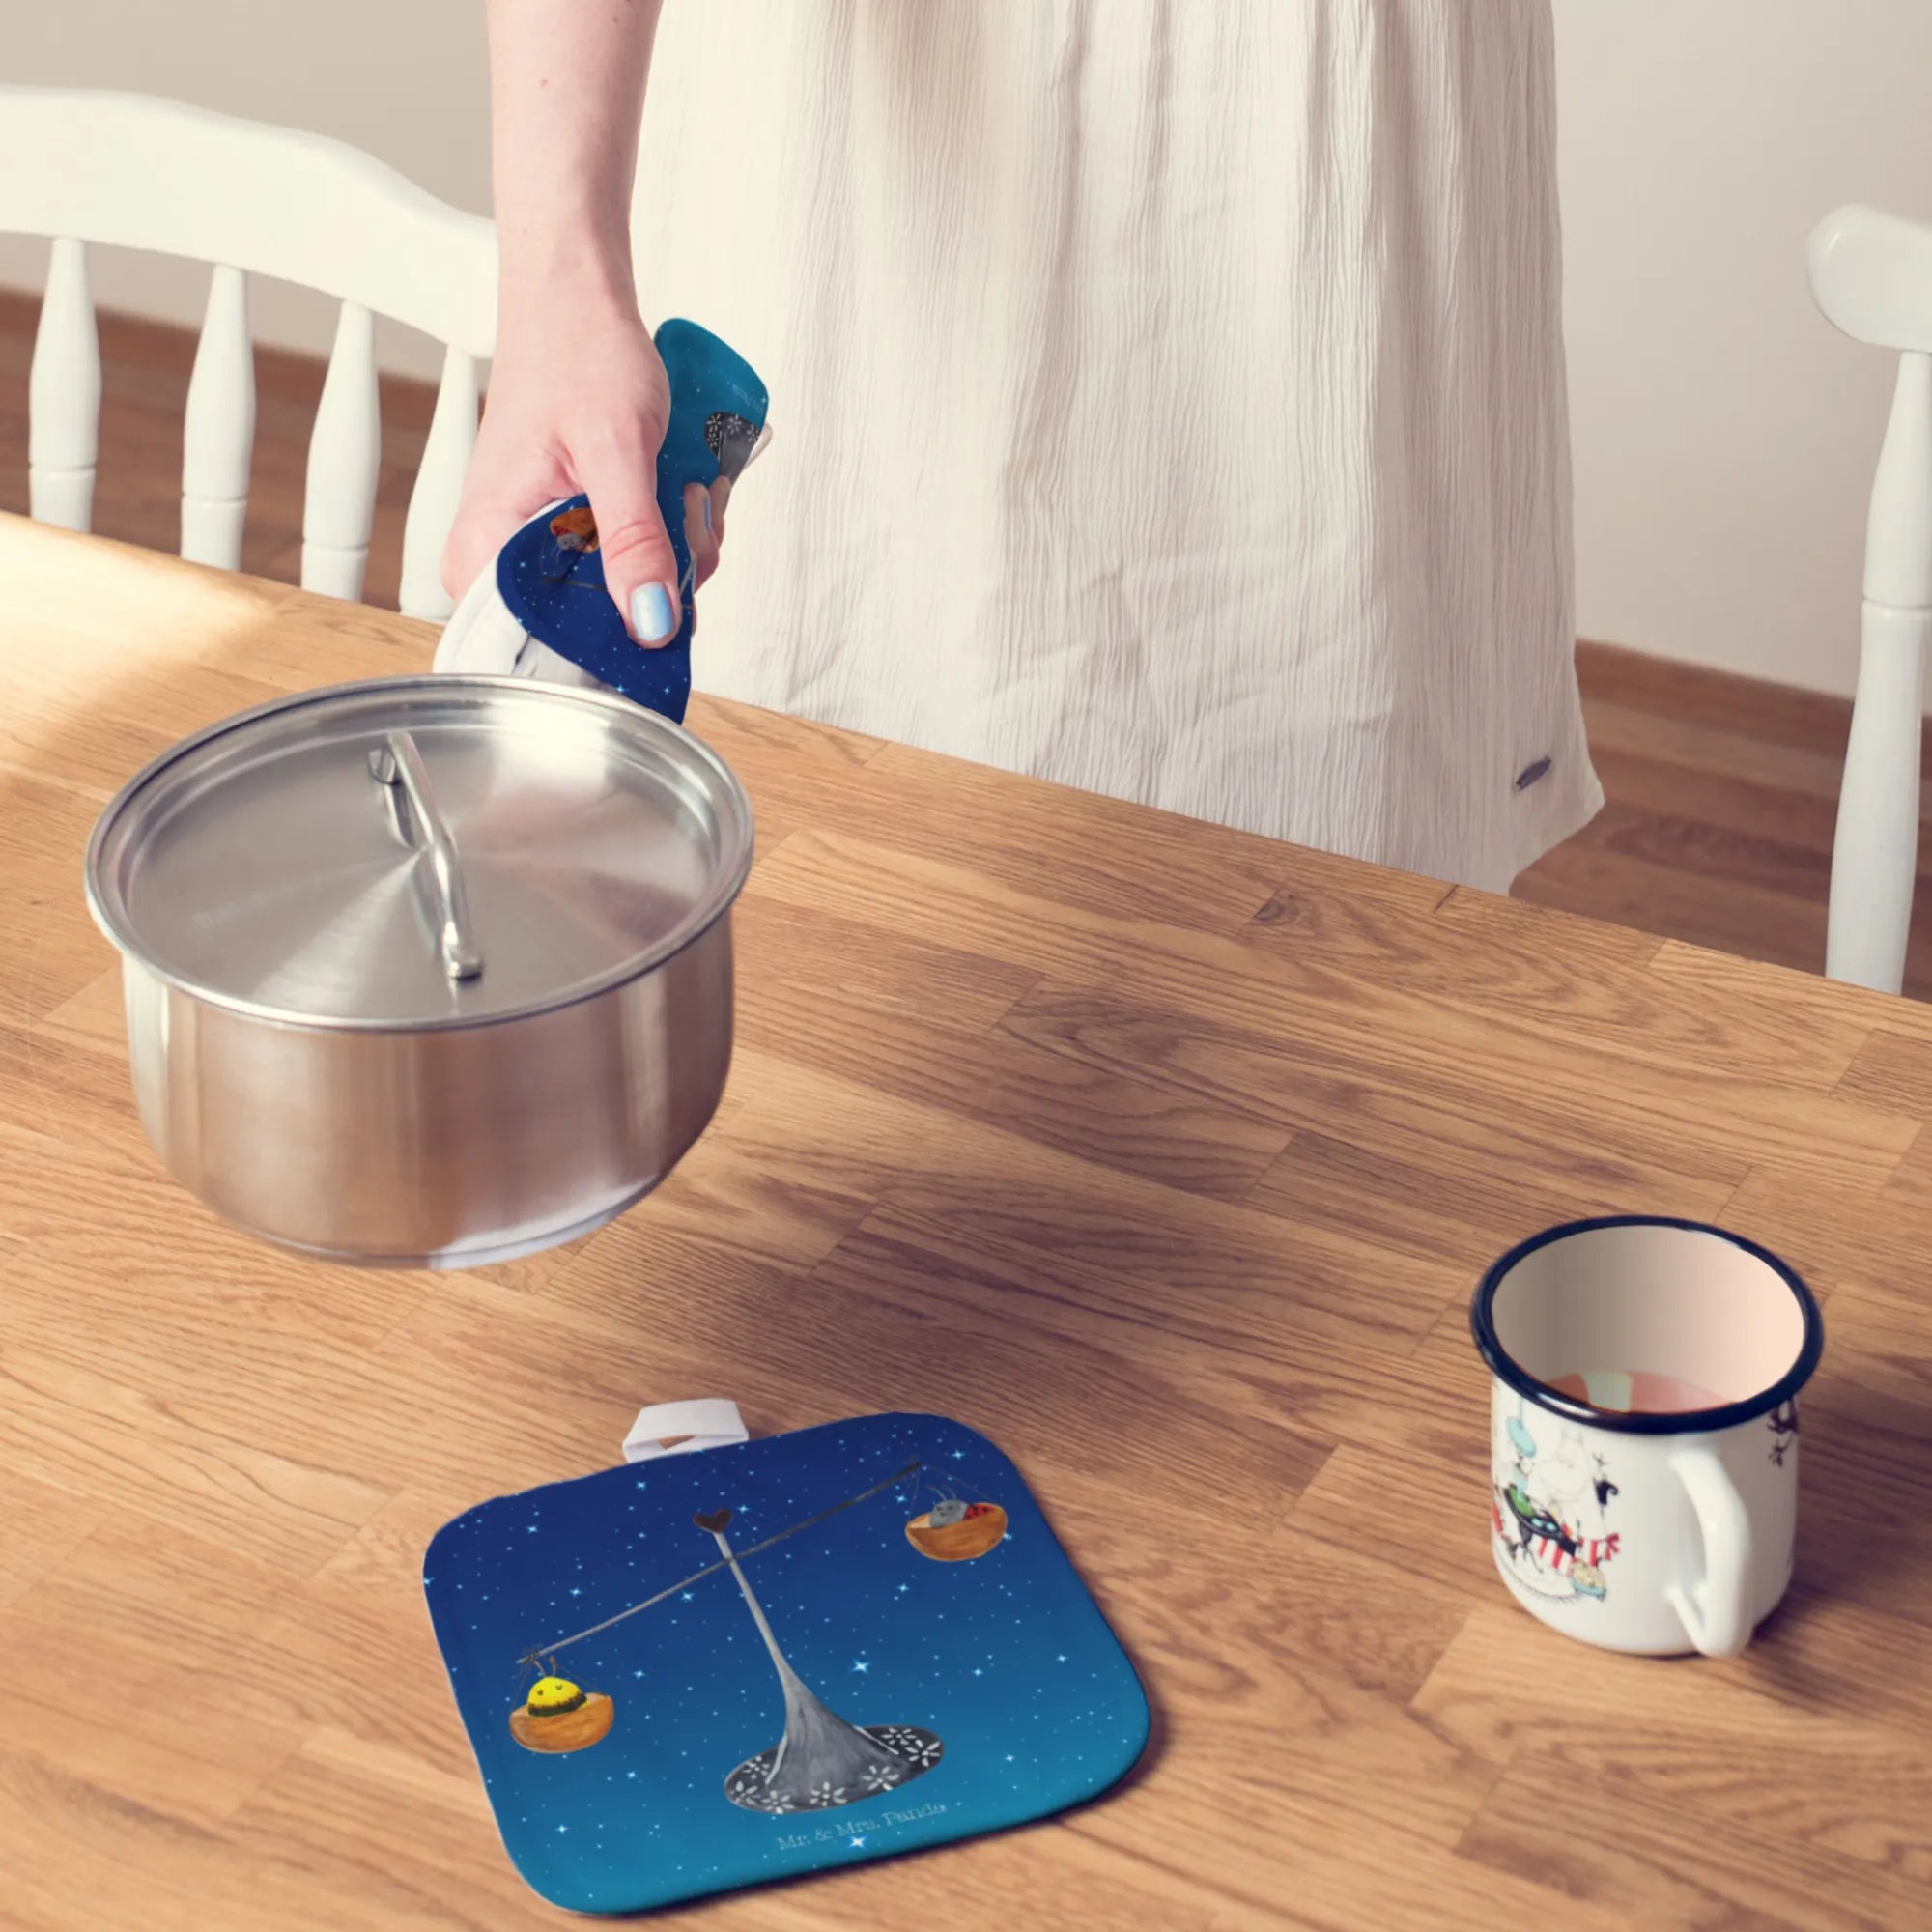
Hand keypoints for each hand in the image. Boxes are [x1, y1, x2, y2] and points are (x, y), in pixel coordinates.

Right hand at [440, 292, 728, 643]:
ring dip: (679, 549)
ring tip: (682, 486)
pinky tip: (680, 490)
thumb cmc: (576, 353)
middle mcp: (504, 562)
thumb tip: (652, 624)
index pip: (544, 649)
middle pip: (601, 628)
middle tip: (683, 510)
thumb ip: (634, 541)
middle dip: (663, 578)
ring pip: (633, 597)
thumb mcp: (616, 450)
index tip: (667, 596)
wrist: (578, 303)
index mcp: (485, 551)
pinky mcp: (579, 535)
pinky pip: (639, 565)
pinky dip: (674, 535)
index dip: (617, 641)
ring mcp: (544, 549)